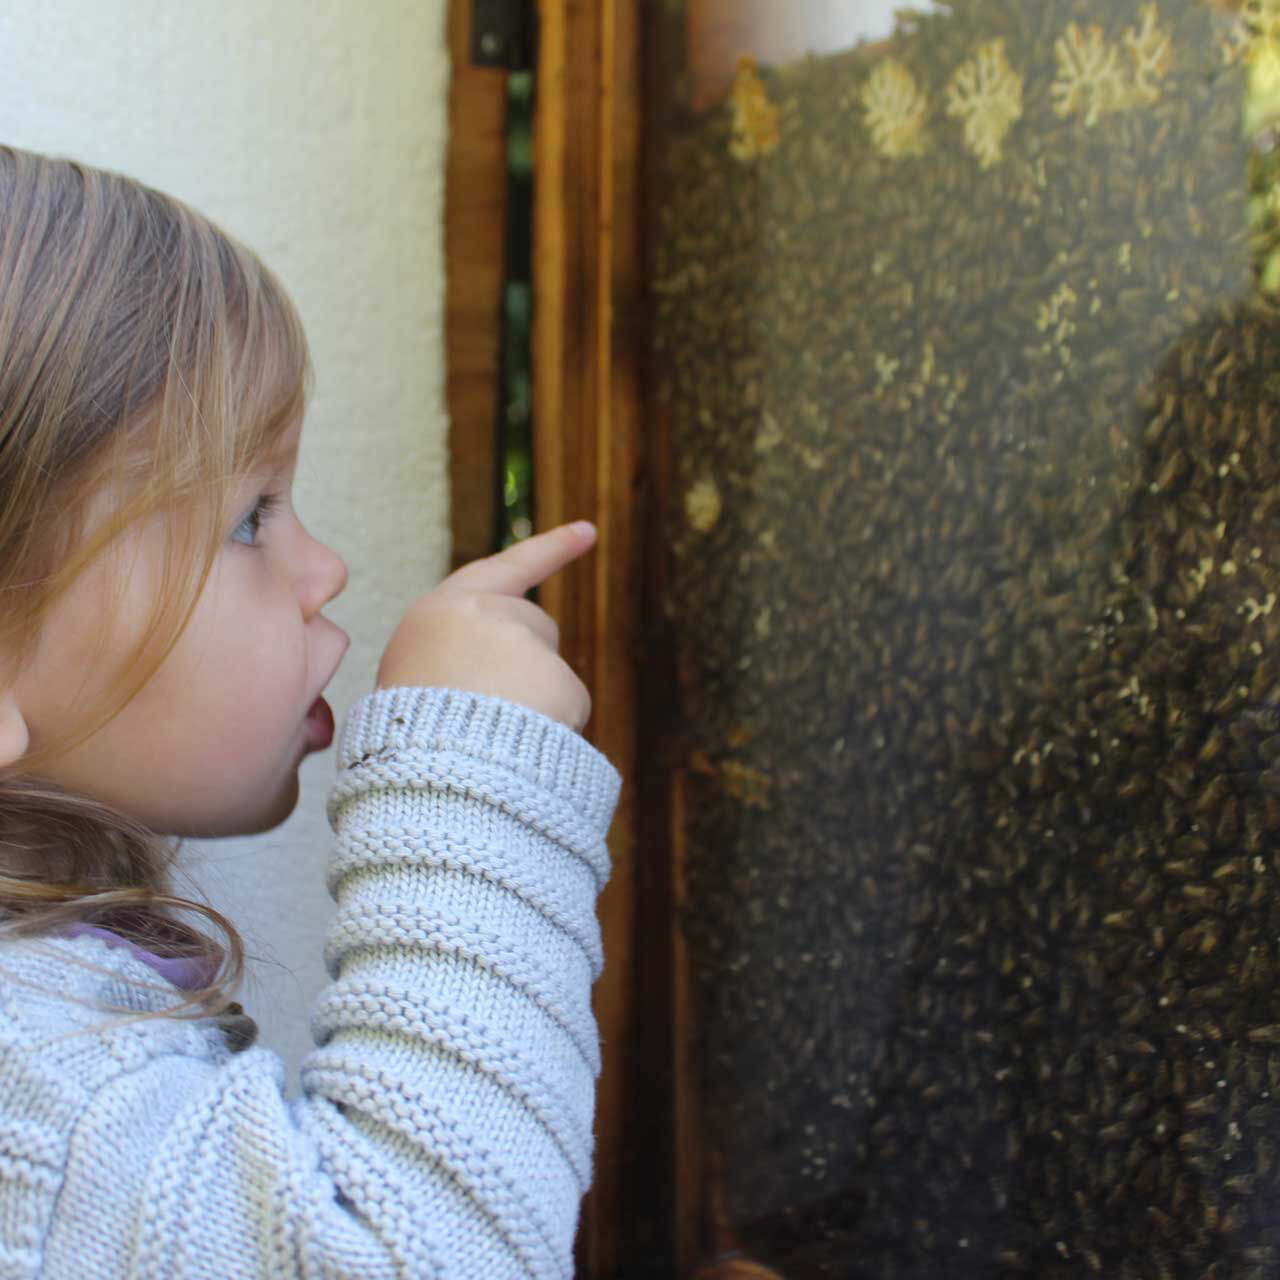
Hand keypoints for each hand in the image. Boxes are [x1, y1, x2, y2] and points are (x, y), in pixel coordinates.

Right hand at [375, 522, 597, 730]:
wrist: (422, 773)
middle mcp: (483, 615)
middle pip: (534, 627)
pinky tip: (519, 747)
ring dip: (535, 701)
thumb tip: (505, 678)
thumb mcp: (412, 679)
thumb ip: (457, 656)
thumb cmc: (407, 739)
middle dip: (528, 661)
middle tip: (490, 708)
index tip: (589, 531)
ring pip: (549, 673)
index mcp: (437, 613)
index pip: (506, 568)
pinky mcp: (557, 679)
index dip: (552, 549)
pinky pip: (569, 709)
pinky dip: (554, 730)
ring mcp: (522, 643)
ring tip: (491, 733)